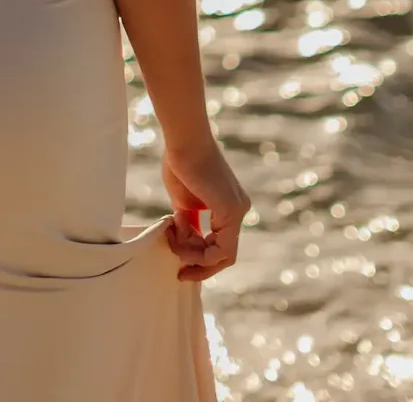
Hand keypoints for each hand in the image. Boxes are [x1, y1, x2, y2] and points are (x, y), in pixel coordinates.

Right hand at [161, 141, 249, 281]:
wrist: (184, 141)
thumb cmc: (180, 161)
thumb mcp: (184, 200)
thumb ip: (189, 220)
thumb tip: (185, 237)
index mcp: (230, 208)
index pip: (221, 246)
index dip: (200, 260)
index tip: (179, 265)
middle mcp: (240, 210)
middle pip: (225, 257)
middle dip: (200, 267)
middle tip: (179, 272)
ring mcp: (238, 211)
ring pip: (222, 256)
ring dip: (192, 255)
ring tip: (172, 236)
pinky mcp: (231, 210)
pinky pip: (220, 248)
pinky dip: (197, 249)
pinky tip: (179, 230)